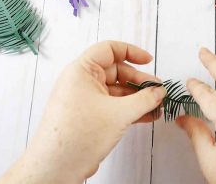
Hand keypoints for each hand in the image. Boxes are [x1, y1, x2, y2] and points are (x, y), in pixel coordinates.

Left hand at [0, 41, 165, 183]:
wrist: (57, 166)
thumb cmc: (78, 135)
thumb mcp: (120, 113)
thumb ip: (144, 99)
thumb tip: (159, 91)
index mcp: (82, 71)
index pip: (109, 50)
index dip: (131, 52)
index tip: (148, 61)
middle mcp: (81, 82)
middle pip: (116, 71)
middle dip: (139, 81)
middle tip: (158, 91)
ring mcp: (84, 99)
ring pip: (117, 91)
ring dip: (137, 98)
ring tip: (157, 106)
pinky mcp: (88, 116)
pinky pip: (113, 106)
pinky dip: (129, 109)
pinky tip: (146, 116)